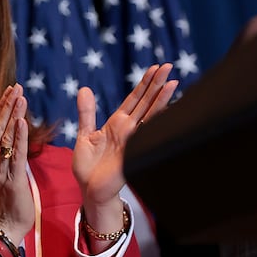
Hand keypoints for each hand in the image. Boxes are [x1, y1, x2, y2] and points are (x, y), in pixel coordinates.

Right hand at [0, 84, 33, 242]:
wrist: (5, 226)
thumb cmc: (7, 203)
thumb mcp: (3, 176)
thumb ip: (5, 158)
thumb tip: (10, 142)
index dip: (3, 109)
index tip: (11, 92)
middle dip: (7, 105)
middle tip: (16, 86)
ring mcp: (0, 170)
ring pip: (6, 137)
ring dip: (13, 115)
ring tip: (20, 97)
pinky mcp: (12, 179)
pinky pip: (16, 154)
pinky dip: (19, 137)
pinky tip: (22, 121)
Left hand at [73, 63, 177, 223]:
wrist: (90, 190)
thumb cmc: (88, 166)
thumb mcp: (84, 135)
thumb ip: (86, 113)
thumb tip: (84, 89)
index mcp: (117, 124)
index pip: (134, 99)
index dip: (144, 84)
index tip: (155, 67)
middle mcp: (128, 130)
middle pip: (146, 103)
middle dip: (156, 85)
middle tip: (168, 65)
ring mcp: (132, 140)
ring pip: (149, 115)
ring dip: (160, 99)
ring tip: (172, 82)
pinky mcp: (132, 153)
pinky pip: (145, 135)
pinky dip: (154, 123)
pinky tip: (165, 111)